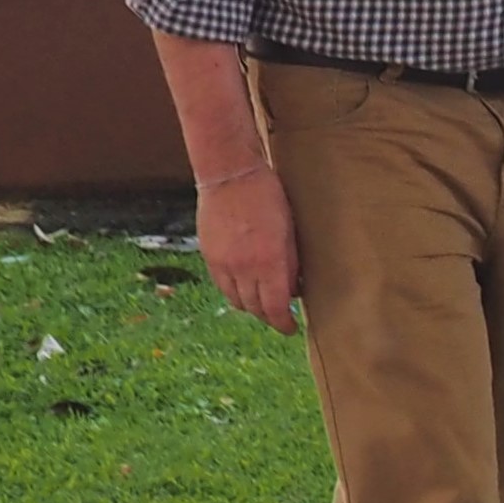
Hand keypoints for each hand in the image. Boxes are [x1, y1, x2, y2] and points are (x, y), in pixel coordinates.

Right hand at [197, 167, 300, 332]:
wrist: (230, 174)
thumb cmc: (267, 196)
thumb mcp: (290, 231)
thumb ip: (291, 264)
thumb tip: (293, 290)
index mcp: (269, 262)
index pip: (276, 308)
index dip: (284, 324)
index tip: (291, 328)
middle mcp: (244, 268)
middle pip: (256, 309)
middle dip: (269, 316)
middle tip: (279, 315)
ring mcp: (223, 263)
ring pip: (237, 301)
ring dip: (251, 307)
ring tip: (262, 302)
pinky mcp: (209, 256)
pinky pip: (222, 286)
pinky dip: (234, 293)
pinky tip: (244, 287)